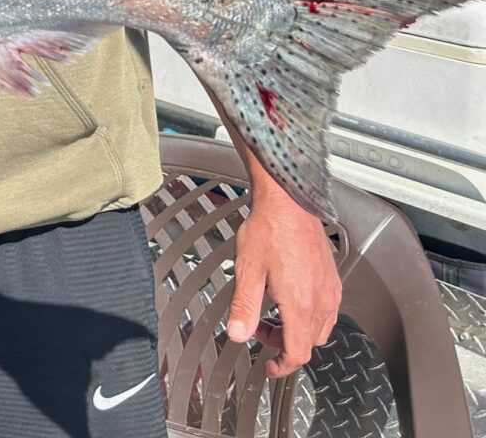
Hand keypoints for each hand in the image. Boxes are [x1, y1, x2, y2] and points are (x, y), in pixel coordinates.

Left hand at [226, 189, 341, 377]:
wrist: (289, 202)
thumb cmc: (269, 230)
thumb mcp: (247, 270)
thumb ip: (243, 307)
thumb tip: (237, 334)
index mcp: (301, 304)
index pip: (298, 353)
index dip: (282, 366)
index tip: (269, 367)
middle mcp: (322, 300)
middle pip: (309, 343)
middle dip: (284, 345)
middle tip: (260, 330)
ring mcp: (330, 289)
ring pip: (320, 329)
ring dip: (297, 331)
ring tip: (271, 313)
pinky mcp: (332, 278)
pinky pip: (327, 310)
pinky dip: (308, 316)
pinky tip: (288, 298)